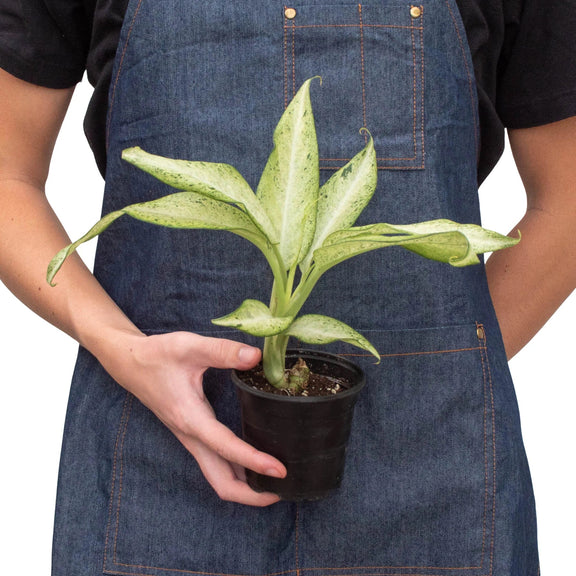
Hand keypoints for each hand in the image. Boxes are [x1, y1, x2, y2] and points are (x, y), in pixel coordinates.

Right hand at [100, 330, 286, 506]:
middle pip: (221, 482)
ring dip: (246, 486)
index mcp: (191, 418)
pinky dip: (237, 471)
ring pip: (218, 476)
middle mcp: (191, 436)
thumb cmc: (158, 355)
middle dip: (251, 494)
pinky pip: (216, 463)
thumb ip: (222, 351)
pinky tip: (255, 462)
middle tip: (283, 488)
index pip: (226, 448)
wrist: (130, 362)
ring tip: (275, 482)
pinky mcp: (192, 434)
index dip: (254, 461)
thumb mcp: (189, 347)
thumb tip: (255, 356)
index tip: (280, 469)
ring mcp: (191, 439)